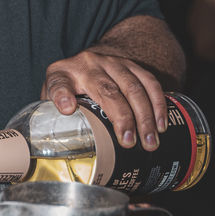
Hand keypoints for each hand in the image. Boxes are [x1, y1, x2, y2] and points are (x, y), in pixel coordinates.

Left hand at [41, 51, 167, 149]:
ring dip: (144, 116)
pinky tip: (161, 124)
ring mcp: (111, 62)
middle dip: (121, 117)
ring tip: (149, 141)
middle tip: (129, 143)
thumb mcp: (55, 97)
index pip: (58, 83)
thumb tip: (57, 155)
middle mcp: (87, 64)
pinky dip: (158, 104)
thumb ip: (53, 118)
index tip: (67, 109)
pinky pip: (149, 82)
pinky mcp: (131, 64)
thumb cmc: (71, 87)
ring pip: (132, 87)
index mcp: (63, 74)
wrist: (90, 60)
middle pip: (106, 89)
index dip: (62, 95)